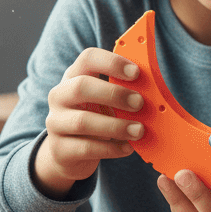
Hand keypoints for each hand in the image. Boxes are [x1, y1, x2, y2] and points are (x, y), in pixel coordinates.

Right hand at [32, 48, 144, 197]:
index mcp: (74, 76)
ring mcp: (55, 123)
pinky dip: (111, 148)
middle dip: (114, 94)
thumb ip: (123, 90)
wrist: (67, 152)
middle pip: (81, 86)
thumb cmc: (95, 118)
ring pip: (83, 121)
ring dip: (116, 126)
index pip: (88, 58)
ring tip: (139, 130)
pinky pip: (86, 148)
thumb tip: (155, 88)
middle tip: (139, 103)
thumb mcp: (105, 100)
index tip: (136, 73)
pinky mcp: (59, 149)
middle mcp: (59, 96)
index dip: (113, 62)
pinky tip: (127, 147)